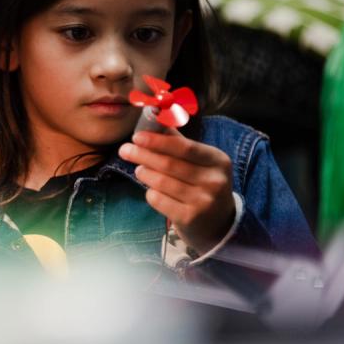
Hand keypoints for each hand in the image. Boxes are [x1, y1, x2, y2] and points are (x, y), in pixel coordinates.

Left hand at [118, 130, 235, 254]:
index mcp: (218, 161)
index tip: (137, 136)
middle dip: (142, 155)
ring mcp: (203, 202)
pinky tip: (152, 190)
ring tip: (139, 170)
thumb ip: (178, 142)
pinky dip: (150, 192)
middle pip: (169, 164)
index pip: (184, 147)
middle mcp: (214, 181)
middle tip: (125, 150)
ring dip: (144, 173)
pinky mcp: (190, 218)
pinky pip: (158, 200)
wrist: (218, 224)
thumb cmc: (203, 185)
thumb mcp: (200, 162)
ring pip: (161, 182)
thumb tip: (156, 119)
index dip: (158, 141)